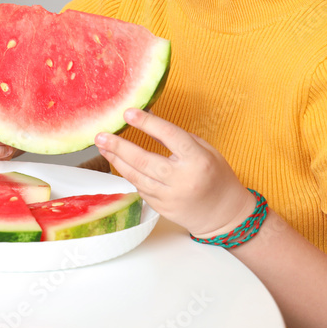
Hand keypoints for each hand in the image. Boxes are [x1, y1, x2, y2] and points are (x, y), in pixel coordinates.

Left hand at [94, 108, 256, 238]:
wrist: (224, 214)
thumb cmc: (216, 177)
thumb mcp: (205, 150)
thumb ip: (177, 136)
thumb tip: (149, 115)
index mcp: (198, 160)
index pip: (169, 136)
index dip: (147, 123)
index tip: (128, 113)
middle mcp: (183, 179)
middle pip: (144, 160)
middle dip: (119, 146)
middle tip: (102, 135)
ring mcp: (171, 196)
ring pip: (136, 176)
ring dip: (116, 160)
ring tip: (103, 146)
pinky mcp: (161, 208)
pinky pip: (140, 188)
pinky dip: (128, 174)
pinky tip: (118, 162)